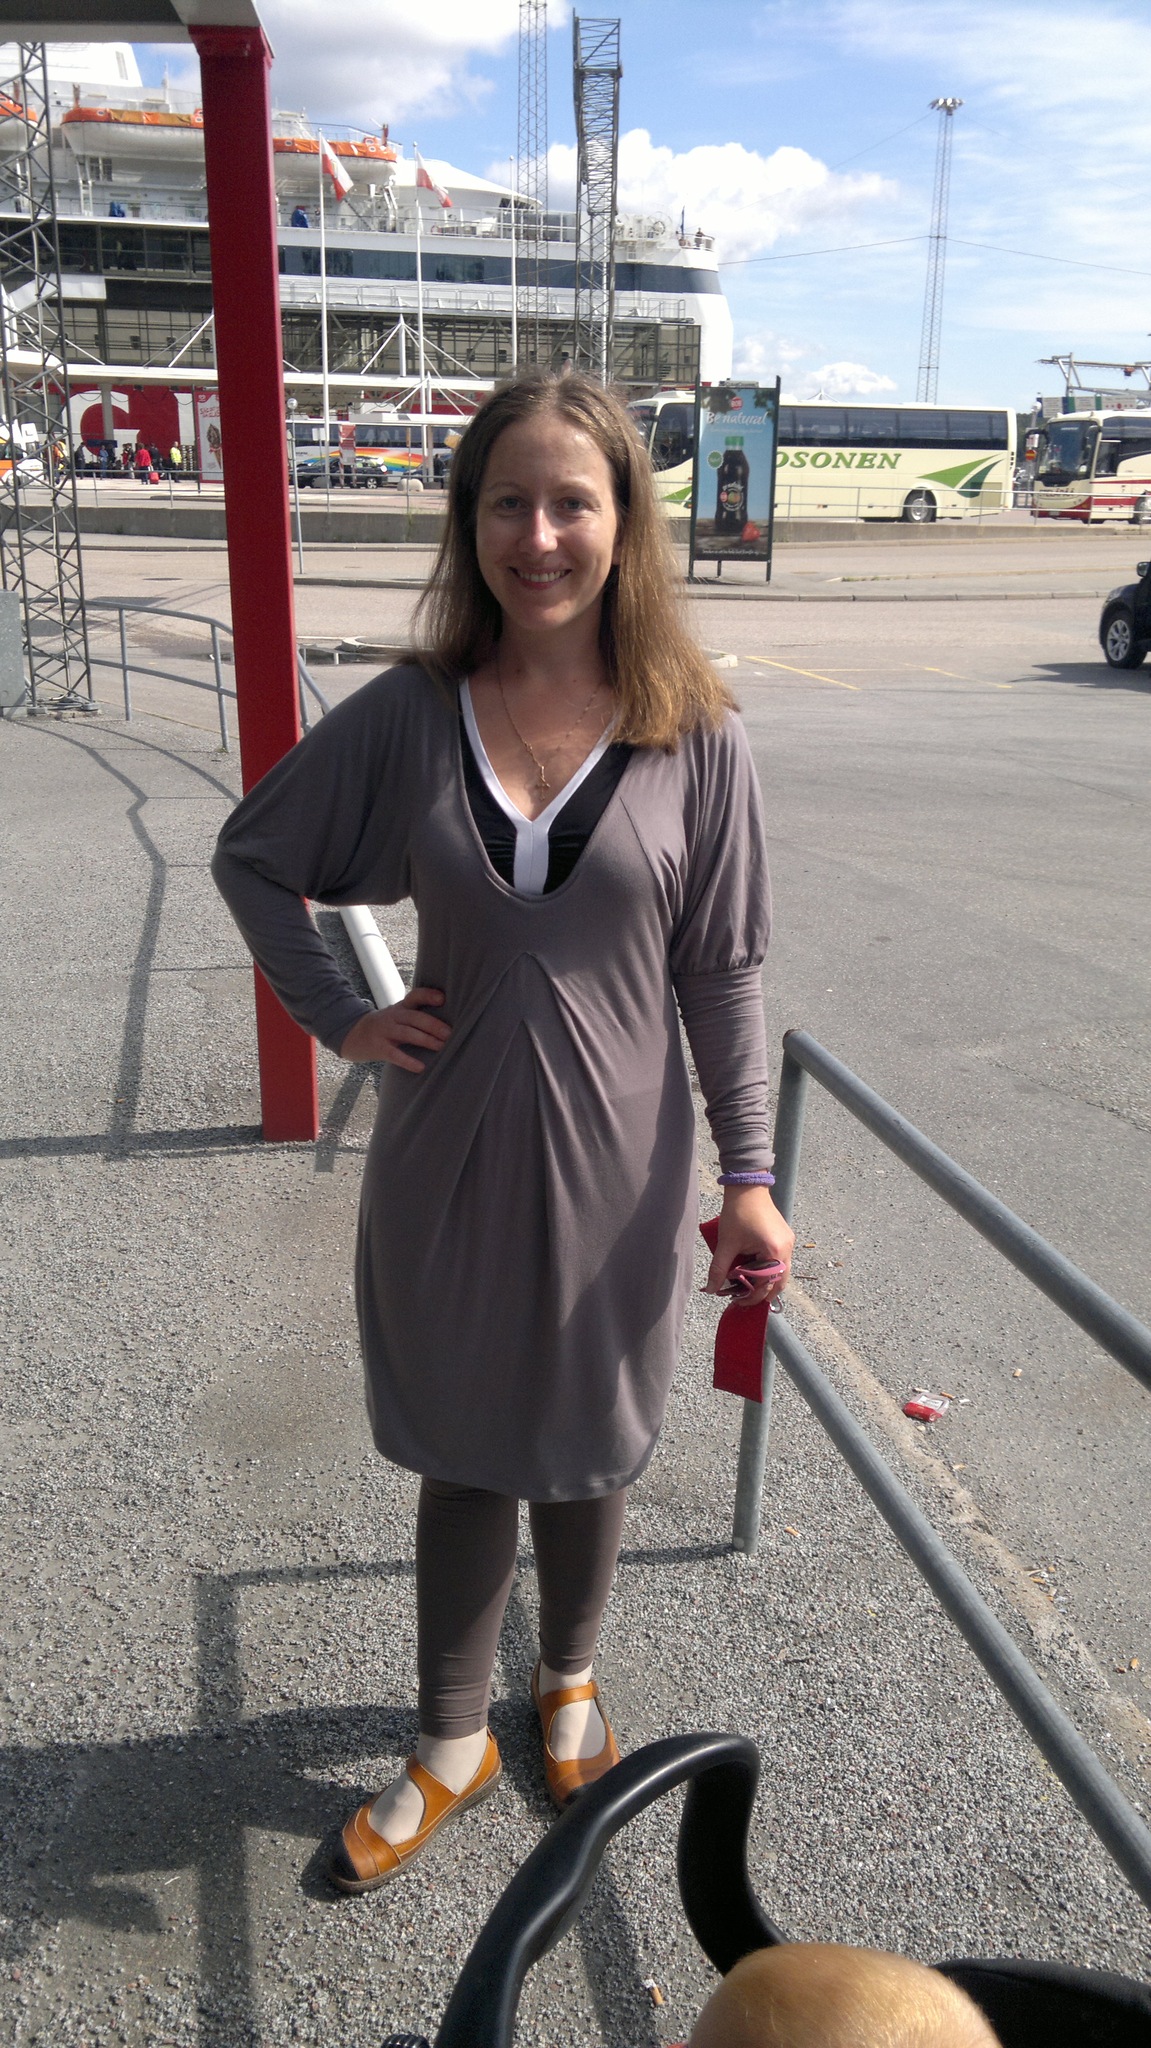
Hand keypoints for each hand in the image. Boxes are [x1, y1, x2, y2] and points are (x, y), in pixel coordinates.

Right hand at [338, 987, 450, 1072]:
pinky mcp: (378, 1047)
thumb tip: (447, 1026)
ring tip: (441, 1047)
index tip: (442, 998)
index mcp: (400, 1008)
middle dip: (433, 1025)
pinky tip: (420, 1067)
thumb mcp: (397, 1016)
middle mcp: (393, 1016)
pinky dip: (408, 1060)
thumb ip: (416, 1017)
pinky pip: (394, 1054)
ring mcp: (384, 1031)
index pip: (414, 996)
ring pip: (407, 1033)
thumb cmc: (384, 1027)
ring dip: (426, 1039)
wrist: (353, 1035)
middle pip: (415, 1017)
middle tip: (449, 1034)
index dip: (428, 995)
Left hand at [704, 1184, 794, 1309]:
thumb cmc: (738, 1212)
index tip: (737, 1302)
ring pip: (781, 1273)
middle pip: (779, 1283)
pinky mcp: (785, 1238)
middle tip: (744, 1299)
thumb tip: (711, 1289)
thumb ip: (719, 1269)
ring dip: (766, 1282)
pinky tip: (754, 1271)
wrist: (748, 1187)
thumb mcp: (726, 1243)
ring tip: (747, 1287)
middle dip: (762, 1293)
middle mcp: (787, 1249)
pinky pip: (780, 1261)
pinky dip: (769, 1269)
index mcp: (774, 1252)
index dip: (751, 1296)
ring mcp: (789, 1243)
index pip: (766, 1285)